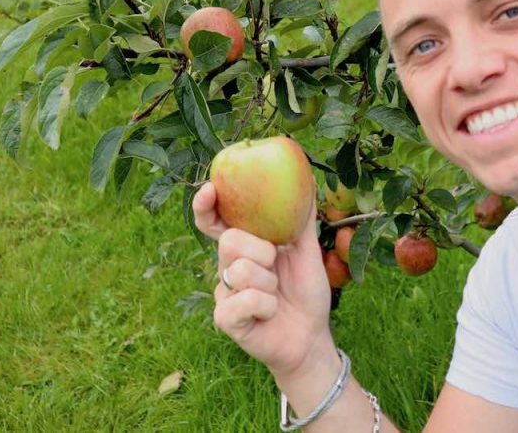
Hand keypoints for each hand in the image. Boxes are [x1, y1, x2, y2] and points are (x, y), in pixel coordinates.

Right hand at [193, 181, 335, 378]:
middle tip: (275, 266)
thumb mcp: (308, 251)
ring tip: (276, 295)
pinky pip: (244, 300)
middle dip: (261, 252)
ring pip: (239, 271)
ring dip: (270, 284)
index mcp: (245, 246)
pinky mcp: (225, 319)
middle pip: (229, 241)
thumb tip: (306, 181)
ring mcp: (224, 293)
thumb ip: (301, 219)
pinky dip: (266, 306)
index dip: (206, 205)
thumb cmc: (306, 292)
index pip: (215, 221)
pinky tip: (269, 314)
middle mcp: (228, 266)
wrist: (311, 336)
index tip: (210, 189)